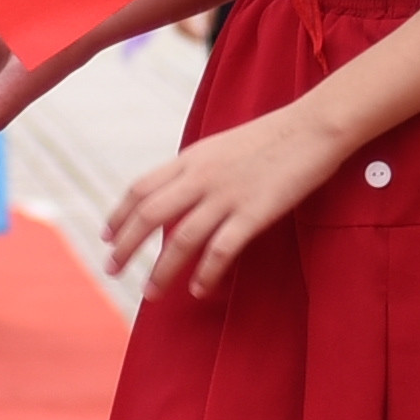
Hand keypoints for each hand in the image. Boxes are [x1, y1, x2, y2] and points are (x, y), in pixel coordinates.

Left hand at [94, 99, 354, 298]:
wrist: (312, 127)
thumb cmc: (272, 137)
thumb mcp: (222, 146)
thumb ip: (197, 170)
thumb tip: (177, 195)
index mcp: (191, 158)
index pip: (140, 188)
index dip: (119, 215)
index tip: (106, 237)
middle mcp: (200, 176)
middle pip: (149, 215)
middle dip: (126, 246)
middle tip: (112, 271)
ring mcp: (226, 195)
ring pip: (180, 238)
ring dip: (162, 269)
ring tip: (151, 293)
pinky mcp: (254, 213)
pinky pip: (221, 250)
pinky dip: (206, 273)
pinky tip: (199, 290)